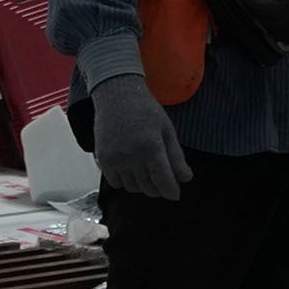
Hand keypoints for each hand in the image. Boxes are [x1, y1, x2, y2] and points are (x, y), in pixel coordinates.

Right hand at [87, 75, 186, 206]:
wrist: (116, 95)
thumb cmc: (146, 111)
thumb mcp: (167, 131)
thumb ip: (176, 157)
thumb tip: (186, 179)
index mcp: (151, 147)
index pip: (164, 182)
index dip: (172, 191)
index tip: (175, 193)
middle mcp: (131, 156)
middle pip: (148, 188)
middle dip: (158, 188)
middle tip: (162, 180)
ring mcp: (115, 159)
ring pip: (133, 188)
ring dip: (142, 185)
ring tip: (146, 171)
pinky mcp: (103, 159)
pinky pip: (116, 183)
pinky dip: (126, 181)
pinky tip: (131, 169)